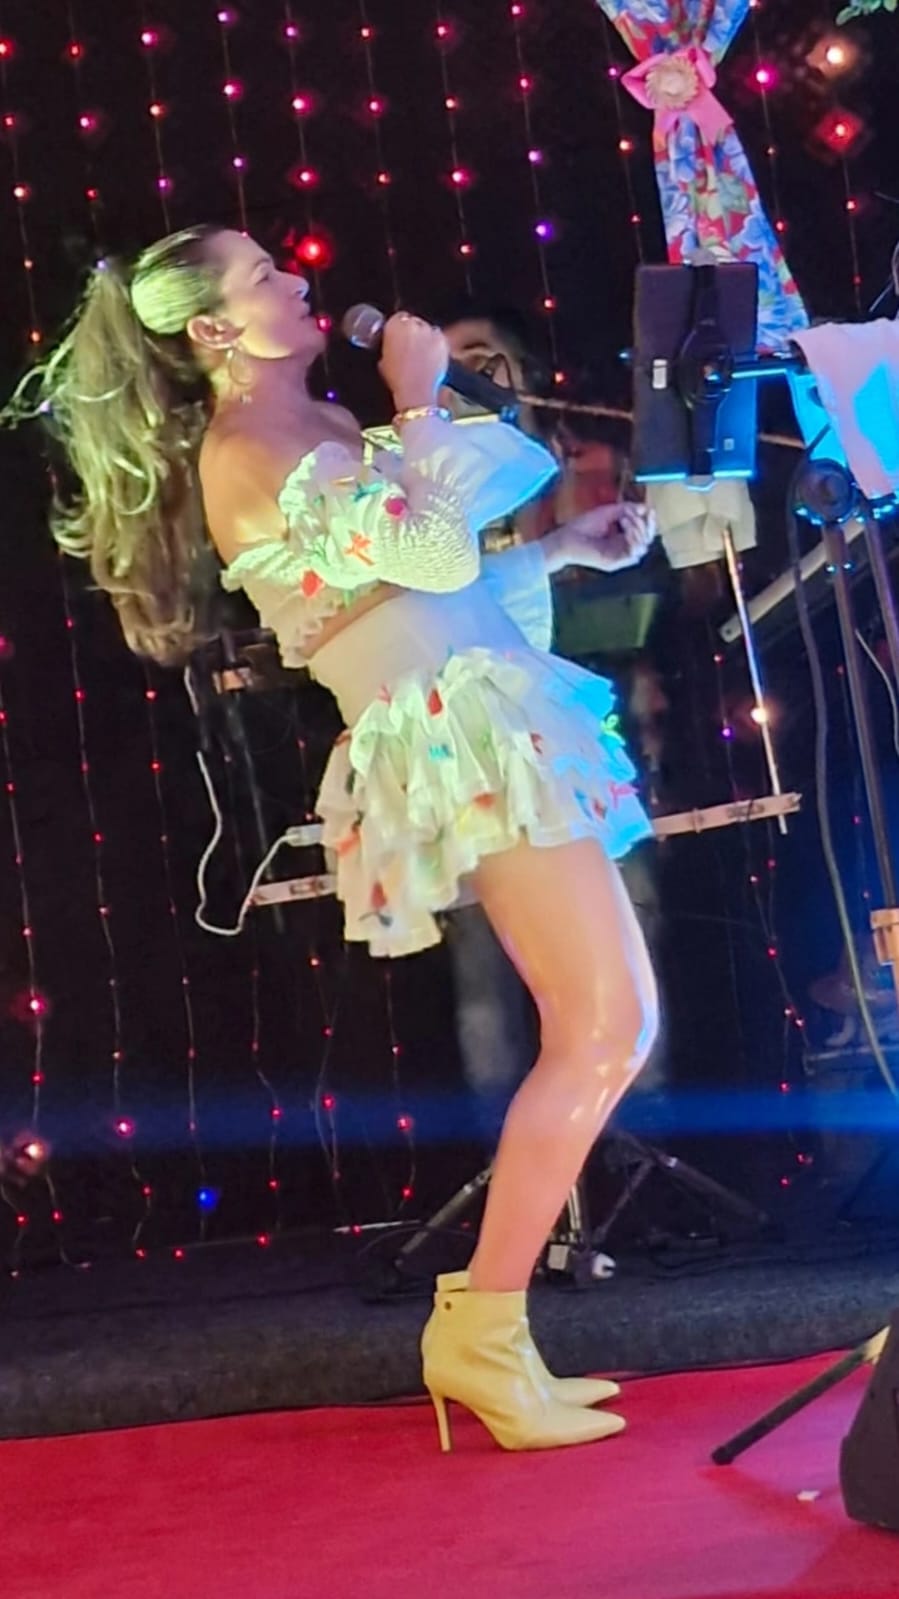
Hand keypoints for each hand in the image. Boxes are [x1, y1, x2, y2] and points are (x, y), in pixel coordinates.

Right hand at [379, 313, 448, 410]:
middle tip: (412, 349)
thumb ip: (388, 345)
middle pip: (414, 322)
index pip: (398, 318)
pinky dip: (437, 346)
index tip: (400, 337)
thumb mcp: (383, 360)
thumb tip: (392, 344)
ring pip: (428, 329)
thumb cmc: (398, 379)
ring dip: (426, 338)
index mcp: (395, 325)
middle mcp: (414, 324)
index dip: (399, 329)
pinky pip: (440, 339)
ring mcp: (430, 331)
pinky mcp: (443, 341)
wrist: (416, 390)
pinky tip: (432, 359)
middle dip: (414, 333)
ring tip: (422, 356)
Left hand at [542, 502, 656, 574]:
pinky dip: (634, 539)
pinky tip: (626, 528)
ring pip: (643, 548)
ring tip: (626, 519)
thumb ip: (626, 508)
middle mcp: (623, 549)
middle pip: (647, 541)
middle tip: (638, 514)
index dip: (649, 522)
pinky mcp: (614, 563)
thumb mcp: (607, 512)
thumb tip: (644, 507)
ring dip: (639, 530)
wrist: (566, 538)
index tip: (649, 510)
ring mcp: (619, 557)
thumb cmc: (582, 526)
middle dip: (646, 525)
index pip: (644, 533)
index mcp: (622, 538)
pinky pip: (633, 554)